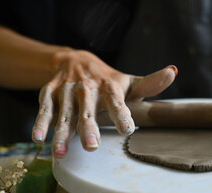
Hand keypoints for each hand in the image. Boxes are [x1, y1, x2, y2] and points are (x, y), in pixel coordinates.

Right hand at [31, 50, 176, 157]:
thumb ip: (150, 83)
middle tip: (92, 147)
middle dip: (89, 128)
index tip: (128, 129)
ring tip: (60, 152)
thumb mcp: (129, 81)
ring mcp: (68, 90)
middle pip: (88, 109)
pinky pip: (45, 108)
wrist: (76, 59)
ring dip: (61, 132)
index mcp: (110, 86)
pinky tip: (38, 138)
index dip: (122, 115)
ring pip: (64, 112)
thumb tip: (173, 71)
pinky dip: (40, 122)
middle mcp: (88, 88)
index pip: (117, 101)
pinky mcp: (50, 92)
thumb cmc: (109, 79)